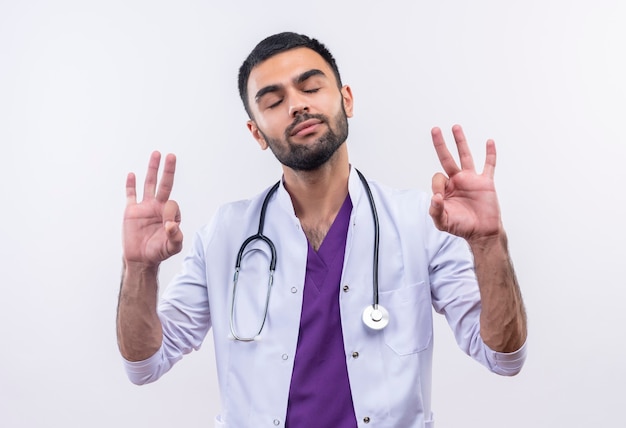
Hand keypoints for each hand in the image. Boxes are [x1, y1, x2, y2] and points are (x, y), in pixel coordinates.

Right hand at [123, 151, 182, 266]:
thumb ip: (175, 237)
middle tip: (171, 156)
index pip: (172, 205)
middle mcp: (159, 206)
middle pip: (165, 184)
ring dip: (152, 169)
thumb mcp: (172, 247)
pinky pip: (131, 195)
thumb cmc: (159, 252)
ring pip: (149, 184)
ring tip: (156, 154)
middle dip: (168, 170)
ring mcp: (145, 207)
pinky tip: (132, 175)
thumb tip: (171, 225)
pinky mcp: (131, 210)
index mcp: (170, 214)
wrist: (141, 259)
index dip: (170, 213)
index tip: (166, 225)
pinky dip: (131, 185)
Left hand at [429, 125, 501, 242]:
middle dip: (440, 144)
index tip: (440, 197)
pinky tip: (489, 142)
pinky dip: (490, 154)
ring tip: (455, 127)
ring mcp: (472, 180)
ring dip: (460, 142)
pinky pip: (489, 165)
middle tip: (435, 130)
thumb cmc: (461, 227)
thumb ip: (435, 210)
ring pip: (465, 156)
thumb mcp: (442, 222)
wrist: (482, 232)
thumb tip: (435, 197)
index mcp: (445, 189)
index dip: (437, 184)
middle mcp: (457, 181)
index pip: (437, 176)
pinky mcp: (486, 182)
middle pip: (447, 158)